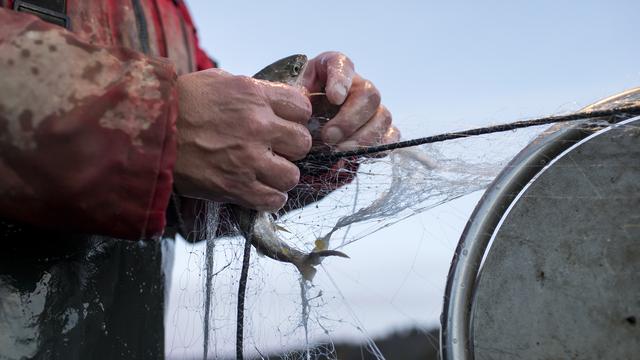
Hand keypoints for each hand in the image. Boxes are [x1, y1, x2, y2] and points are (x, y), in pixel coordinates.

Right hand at [173, 69, 311, 210]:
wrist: (148, 127)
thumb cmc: (182, 102)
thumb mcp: (221, 82)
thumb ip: (255, 92)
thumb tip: (281, 102)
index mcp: (254, 97)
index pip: (302, 108)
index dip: (296, 118)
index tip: (286, 124)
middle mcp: (256, 127)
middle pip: (302, 143)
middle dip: (292, 147)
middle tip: (277, 149)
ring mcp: (247, 159)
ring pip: (292, 175)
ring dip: (282, 175)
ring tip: (268, 172)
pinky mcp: (234, 186)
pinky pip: (272, 200)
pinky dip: (270, 197)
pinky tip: (260, 189)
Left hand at [301, 52, 399, 150]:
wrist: (304, 126)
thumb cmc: (297, 108)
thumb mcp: (289, 99)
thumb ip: (294, 100)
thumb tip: (302, 109)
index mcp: (332, 69)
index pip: (342, 65)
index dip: (341, 80)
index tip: (334, 97)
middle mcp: (357, 85)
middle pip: (369, 94)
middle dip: (349, 119)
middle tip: (329, 136)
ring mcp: (372, 108)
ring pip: (383, 117)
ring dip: (362, 138)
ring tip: (339, 150)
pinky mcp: (380, 129)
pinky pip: (391, 136)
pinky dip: (377, 147)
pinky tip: (356, 154)